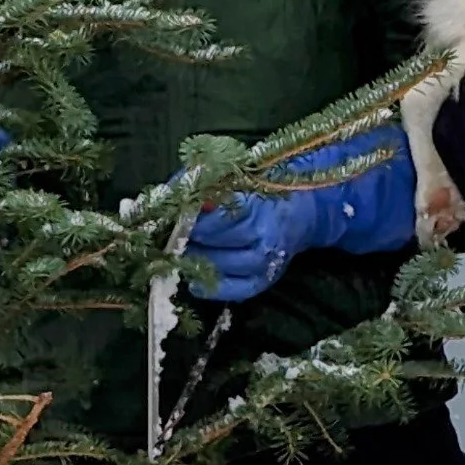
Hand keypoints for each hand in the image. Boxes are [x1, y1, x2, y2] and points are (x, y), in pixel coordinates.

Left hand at [185, 123, 415, 302]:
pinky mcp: (264, 282)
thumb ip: (198, 181)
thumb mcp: (232, 173)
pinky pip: (232, 291)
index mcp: (256, 204)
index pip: (210, 214)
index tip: (167, 212)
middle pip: (210, 241)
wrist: (302, 209)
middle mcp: (264, 236)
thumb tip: (162, 198)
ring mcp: (265, 263)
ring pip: (217, 267)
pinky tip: (194, 280)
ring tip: (178, 250)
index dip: (183, 214)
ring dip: (192, 259)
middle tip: (166, 232)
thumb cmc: (261, 186)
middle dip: (183, 236)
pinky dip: (209, 288)